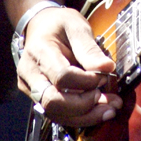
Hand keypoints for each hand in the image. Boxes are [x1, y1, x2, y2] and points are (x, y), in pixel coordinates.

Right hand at [15, 6, 121, 127]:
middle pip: (53, 101)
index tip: (105, 76)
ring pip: (54, 113)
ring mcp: (31, 88)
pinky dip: (79, 116)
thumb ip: (89, 48)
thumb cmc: (59, 24)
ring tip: (110, 110)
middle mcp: (30, 74)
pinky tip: (98, 111)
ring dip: (85, 116)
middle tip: (109, 100)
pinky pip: (57, 114)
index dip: (86, 81)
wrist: (40, 26)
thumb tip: (107, 68)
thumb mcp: (76, 26)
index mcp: (39, 51)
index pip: (61, 76)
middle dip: (84, 105)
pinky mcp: (38, 97)